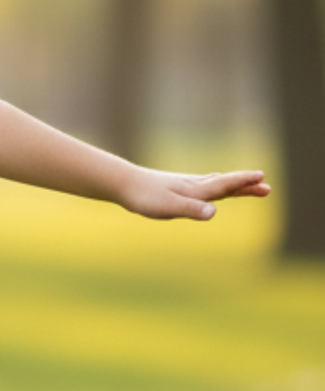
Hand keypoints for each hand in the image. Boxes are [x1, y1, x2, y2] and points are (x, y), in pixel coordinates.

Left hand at [120, 167, 270, 220]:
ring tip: (248, 186)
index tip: (262, 178)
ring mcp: (186, 186)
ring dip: (233, 185)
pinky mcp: (177, 189)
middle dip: (245, 186)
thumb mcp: (169, 207)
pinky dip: (216, 186)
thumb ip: (191, 210)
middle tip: (266, 187)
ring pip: (215, 185)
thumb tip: (213, 212)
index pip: (224, 185)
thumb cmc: (145, 197)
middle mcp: (194, 185)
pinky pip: (203, 187)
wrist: (124, 184)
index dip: (243, 183)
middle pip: (225, 185)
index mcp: (195, 190)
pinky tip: (212, 189)